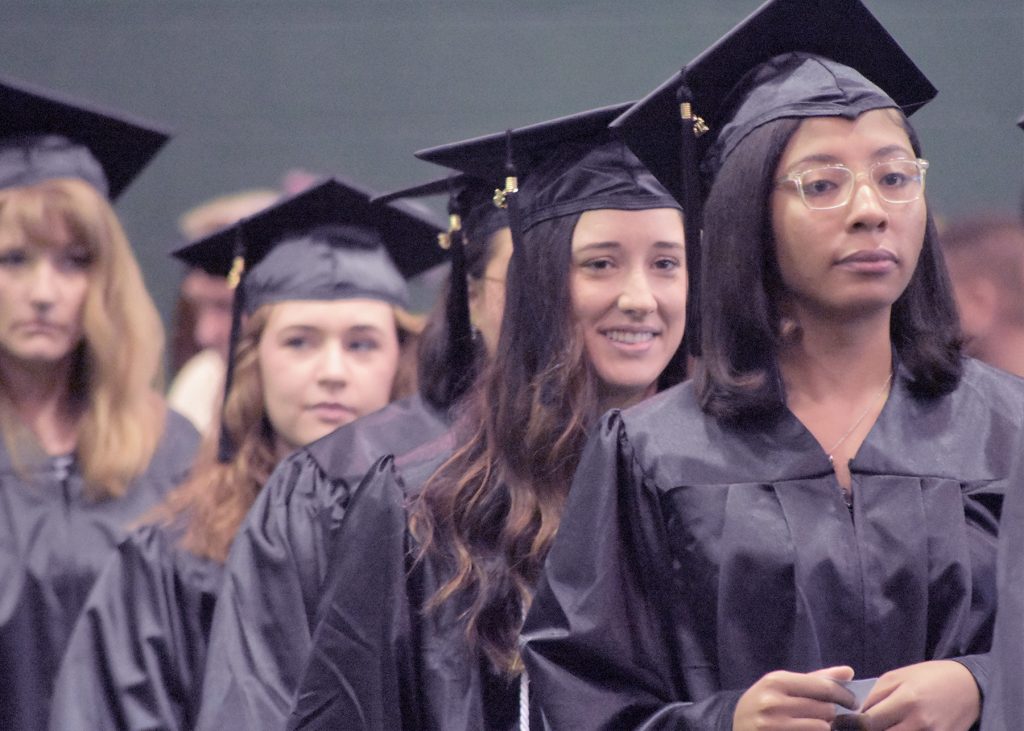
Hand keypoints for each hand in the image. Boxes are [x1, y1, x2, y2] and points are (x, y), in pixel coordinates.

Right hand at [733, 665, 856, 730]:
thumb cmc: (763, 704)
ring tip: (813, 725)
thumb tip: (849, 672)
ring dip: (823, 729)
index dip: (845, 695)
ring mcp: (773, 726)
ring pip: (822, 728)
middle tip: (826, 716)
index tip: (854, 702)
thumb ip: (815, 679)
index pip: (824, 687)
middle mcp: (773, 703)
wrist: (734, 727)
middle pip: (826, 710)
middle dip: (831, 715)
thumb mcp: (781, 686)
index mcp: (776, 681)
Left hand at [859, 660, 978, 729]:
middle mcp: (920, 722)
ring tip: (879, 727)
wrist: (969, 687)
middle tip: (860, 727)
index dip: (852, 725)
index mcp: (906, 700)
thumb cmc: (928, 677)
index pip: (869, 723)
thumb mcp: (897, 677)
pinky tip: (897, 729)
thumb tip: (856, 714)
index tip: (843, 723)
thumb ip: (875, 696)